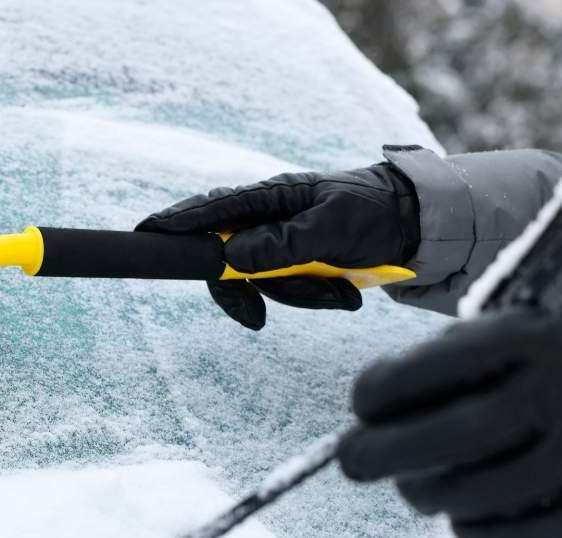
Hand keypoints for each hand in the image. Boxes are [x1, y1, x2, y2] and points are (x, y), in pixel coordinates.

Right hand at [137, 166, 419, 329]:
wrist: (417, 225)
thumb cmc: (374, 213)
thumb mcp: (332, 227)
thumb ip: (281, 243)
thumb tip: (231, 255)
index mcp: (272, 196)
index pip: (212, 210)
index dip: (176, 223)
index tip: (144, 233)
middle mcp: (269, 218)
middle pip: (227, 258)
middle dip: (247, 290)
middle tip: (258, 317)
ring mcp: (282, 242)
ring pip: (261, 281)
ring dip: (300, 295)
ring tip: (341, 294)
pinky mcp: (298, 263)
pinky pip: (288, 290)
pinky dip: (314, 297)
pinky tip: (343, 293)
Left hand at [336, 294, 561, 537]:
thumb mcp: (526, 327)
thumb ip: (457, 360)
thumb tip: (371, 413)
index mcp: (543, 334)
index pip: (442, 363)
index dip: (384, 388)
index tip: (361, 403)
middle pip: (454, 435)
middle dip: (384, 452)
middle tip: (353, 460)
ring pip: (477, 492)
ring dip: (426, 492)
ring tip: (414, 484)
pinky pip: (518, 535)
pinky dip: (476, 528)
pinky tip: (463, 515)